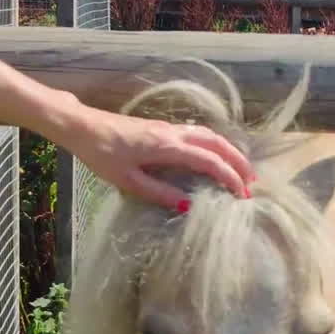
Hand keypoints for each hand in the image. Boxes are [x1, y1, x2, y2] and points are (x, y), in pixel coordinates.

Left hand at [66, 109, 254, 211]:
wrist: (83, 127)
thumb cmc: (101, 155)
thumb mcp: (127, 180)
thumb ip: (159, 193)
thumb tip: (187, 205)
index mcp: (167, 146)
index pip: (209, 160)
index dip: (229, 177)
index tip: (242, 195)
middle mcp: (173, 133)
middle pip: (217, 142)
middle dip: (238, 161)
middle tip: (251, 183)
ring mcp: (169, 128)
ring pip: (210, 134)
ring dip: (228, 151)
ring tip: (240, 170)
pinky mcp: (162, 128)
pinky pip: (198, 133)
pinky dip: (215, 144)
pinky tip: (215, 156)